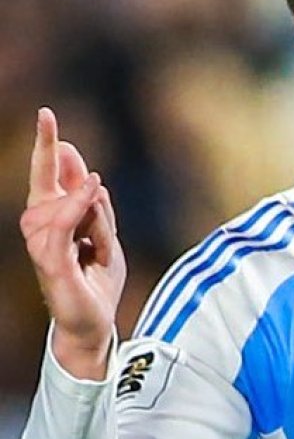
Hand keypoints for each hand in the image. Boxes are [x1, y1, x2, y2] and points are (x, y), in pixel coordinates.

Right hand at [21, 108, 125, 379]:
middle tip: (50, 125)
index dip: (47, 147)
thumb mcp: (105, 236)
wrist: (95, 324)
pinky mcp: (51, 265)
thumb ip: (96, 208)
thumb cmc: (97, 281)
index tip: (47, 114)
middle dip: (47, 156)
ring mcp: (43, 247)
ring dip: (83, 204)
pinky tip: (91, 189)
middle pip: (46, 185)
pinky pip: (58, 228)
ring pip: (57, 206)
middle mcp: (43, 230)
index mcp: (56, 220)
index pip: (48, 177)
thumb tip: (88, 176)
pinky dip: (73, 207)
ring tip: (96, 216)